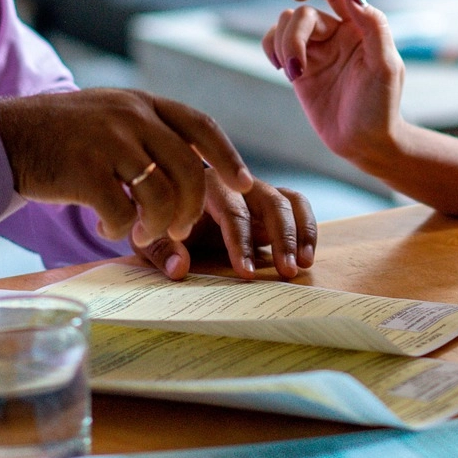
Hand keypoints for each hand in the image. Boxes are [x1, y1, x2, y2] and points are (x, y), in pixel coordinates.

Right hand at [0, 89, 252, 248]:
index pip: (201, 126)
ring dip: (158, 224)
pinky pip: (121, 212)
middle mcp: (131, 117)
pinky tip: (106, 224)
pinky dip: (120, 228)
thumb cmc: (65, 136)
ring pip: (160, 194)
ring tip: (141, 231)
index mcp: (143, 103)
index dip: (228, 157)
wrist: (7, 137)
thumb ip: (151, 134)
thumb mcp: (112, 117)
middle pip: (188, 168)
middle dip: (193, 206)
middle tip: (182, 227)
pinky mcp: (84, 171)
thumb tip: (198, 171)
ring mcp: (108, 142)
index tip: (245, 184)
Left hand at [132, 179, 318, 280]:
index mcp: (205, 187)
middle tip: (286, 271)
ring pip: (287, 201)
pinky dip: (307, 227)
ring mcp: (256, 189)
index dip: (241, 243)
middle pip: (268, 202)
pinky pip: (297, 204)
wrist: (166, 203)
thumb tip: (179, 270)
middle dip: (280, 238)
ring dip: (298, 234)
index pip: (231, 212)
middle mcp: (235, 183)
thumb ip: (161, 252)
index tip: (247, 273)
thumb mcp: (149, 237)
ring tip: (301, 266)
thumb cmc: (159, 222)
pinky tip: (308, 256)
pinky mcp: (271, 199)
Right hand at [262, 0, 404, 166]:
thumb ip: (373, 26)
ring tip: (293, 74)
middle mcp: (337, 32)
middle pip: (303, 13)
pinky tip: (283, 68)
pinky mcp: (299, 67)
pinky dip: (271, 49)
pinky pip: (275, 42)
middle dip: (294, 37)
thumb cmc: (382, 105)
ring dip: (282, 46)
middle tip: (296, 70)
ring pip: (286, 25)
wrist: (365, 143)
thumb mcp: (385, 66)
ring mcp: (317, 49)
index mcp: (361, 25)